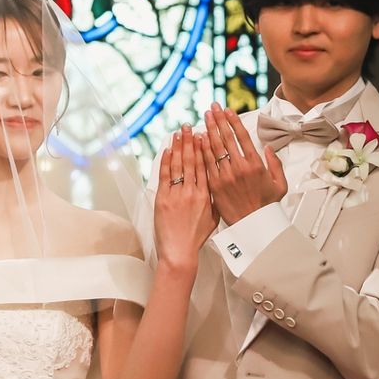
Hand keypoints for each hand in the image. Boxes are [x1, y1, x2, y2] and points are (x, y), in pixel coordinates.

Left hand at [155, 127, 217, 270]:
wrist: (180, 252)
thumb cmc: (196, 238)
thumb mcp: (213, 218)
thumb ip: (214, 200)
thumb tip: (215, 185)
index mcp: (207, 196)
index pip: (205, 166)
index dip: (204, 149)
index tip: (204, 135)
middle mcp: (193, 192)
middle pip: (192, 161)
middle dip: (191, 141)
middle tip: (190, 126)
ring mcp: (177, 195)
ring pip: (179, 164)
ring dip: (179, 146)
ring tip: (179, 132)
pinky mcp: (163, 199)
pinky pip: (165, 175)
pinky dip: (166, 161)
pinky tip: (167, 149)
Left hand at [201, 103, 286, 224]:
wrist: (251, 226)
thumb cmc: (266, 206)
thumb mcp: (280, 184)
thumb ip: (275, 164)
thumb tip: (268, 148)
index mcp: (256, 165)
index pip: (242, 137)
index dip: (233, 121)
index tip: (227, 111)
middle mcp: (239, 168)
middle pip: (226, 138)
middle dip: (218, 120)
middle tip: (212, 108)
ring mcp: (225, 177)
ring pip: (214, 148)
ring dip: (208, 130)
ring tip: (204, 118)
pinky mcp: (214, 185)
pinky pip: (206, 164)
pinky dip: (202, 150)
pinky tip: (198, 139)